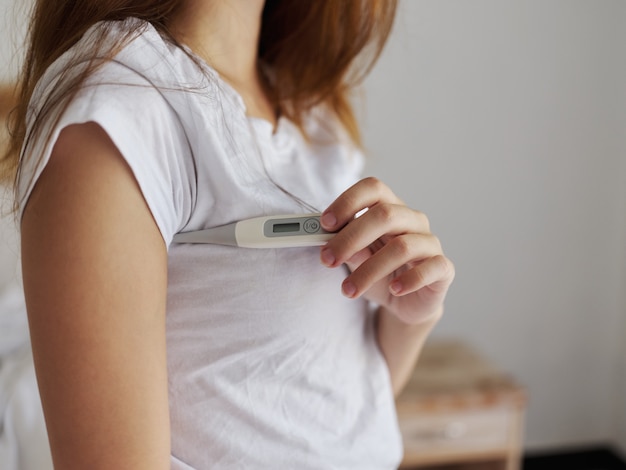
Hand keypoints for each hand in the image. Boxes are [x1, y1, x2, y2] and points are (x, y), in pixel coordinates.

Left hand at [320, 177, 454, 324]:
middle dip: (351, 237)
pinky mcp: (443, 268)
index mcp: (389, 209)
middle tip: (327, 259)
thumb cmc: (379, 275)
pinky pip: (431, 268)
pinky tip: (394, 290)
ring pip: (402, 247)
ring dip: (370, 270)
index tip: (325, 224)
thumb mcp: (356, 262)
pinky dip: (410, 279)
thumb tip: (333, 244)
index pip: (373, 188)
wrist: (405, 304)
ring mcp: (430, 243)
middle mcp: (412, 220)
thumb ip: (348, 250)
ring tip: (349, 289)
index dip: (348, 201)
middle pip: (384, 215)